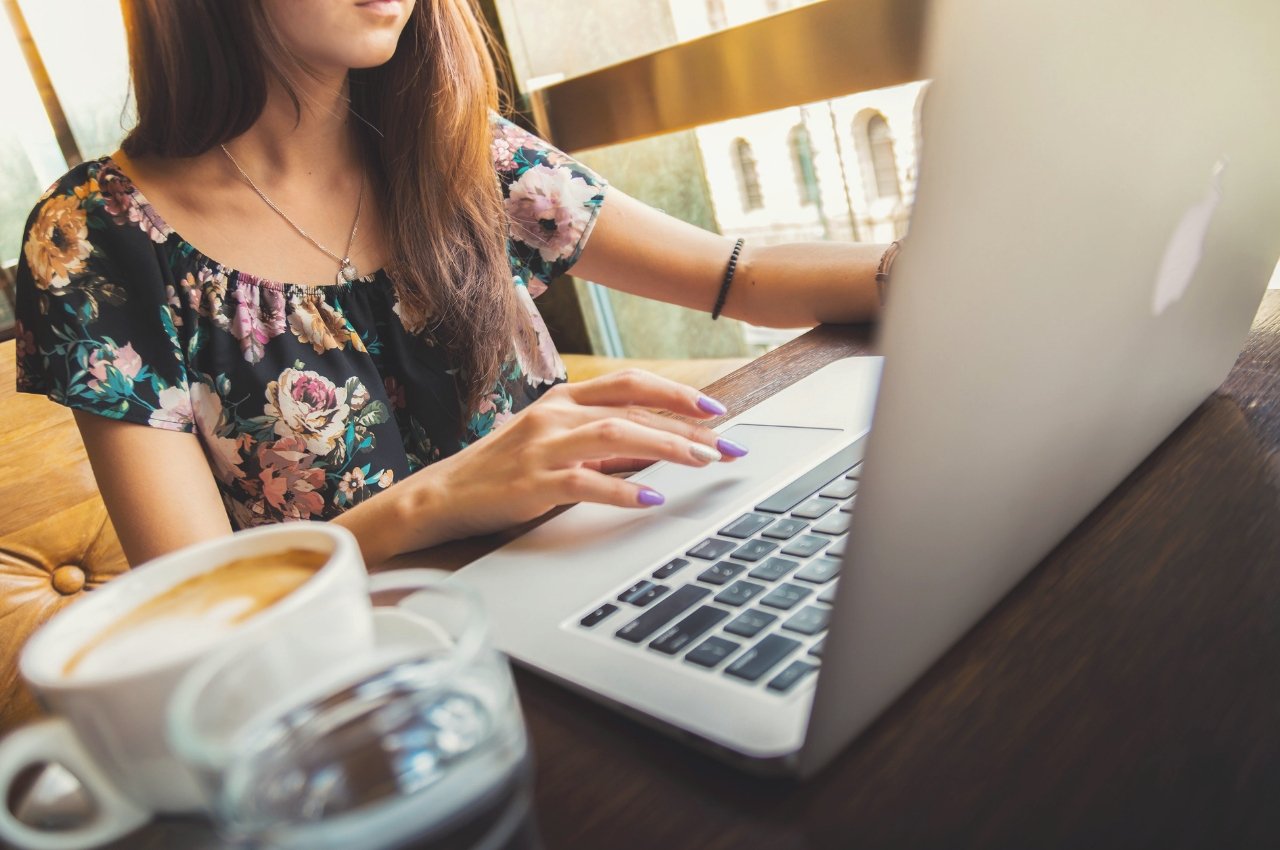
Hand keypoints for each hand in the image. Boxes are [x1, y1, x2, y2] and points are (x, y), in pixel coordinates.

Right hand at [397, 370, 747, 547]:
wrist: (443, 495)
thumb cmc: (504, 470)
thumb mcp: (554, 444)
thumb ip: (602, 442)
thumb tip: (659, 447)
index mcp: (563, 399)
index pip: (629, 384)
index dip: (675, 393)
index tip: (715, 411)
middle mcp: (555, 415)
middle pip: (633, 409)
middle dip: (687, 427)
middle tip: (727, 446)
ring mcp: (543, 447)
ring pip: (616, 435)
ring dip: (666, 447)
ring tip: (703, 462)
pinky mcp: (532, 484)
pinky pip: (586, 482)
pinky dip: (623, 488)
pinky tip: (651, 498)